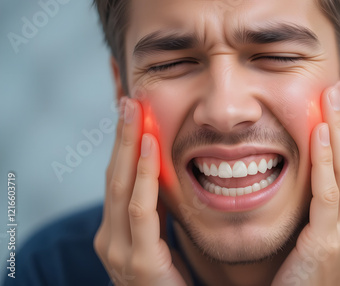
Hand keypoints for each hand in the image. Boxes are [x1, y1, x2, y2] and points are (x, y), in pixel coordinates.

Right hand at [93, 98, 186, 285]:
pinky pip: (140, 209)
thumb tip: (163, 175)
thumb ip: (156, 211)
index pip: (117, 179)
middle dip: (121, 135)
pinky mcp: (137, 260)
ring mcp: (118, 249)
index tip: (131, 113)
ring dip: (128, 144)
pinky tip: (150, 146)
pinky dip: (144, 175)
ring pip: (121, 185)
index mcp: (114, 231)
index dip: (122, 145)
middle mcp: (109, 237)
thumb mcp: (159, 238)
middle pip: (114, 175)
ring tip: (134, 110)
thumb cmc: (169, 280)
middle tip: (129, 99)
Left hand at [272, 81, 339, 285]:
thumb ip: (324, 201)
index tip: (338, 99)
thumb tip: (310, 162)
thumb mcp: (321, 231)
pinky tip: (319, 134)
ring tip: (330, 97)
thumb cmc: (306, 270)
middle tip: (336, 86)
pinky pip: (327, 193)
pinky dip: (324, 161)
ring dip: (339, 129)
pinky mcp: (327, 242)